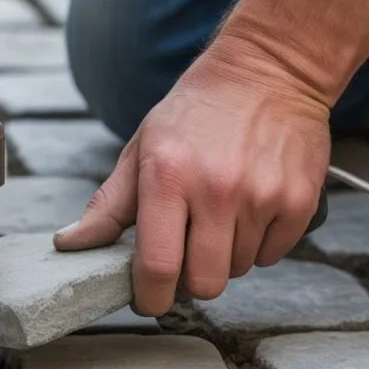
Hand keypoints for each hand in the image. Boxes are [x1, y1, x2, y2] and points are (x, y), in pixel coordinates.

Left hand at [54, 46, 330, 315]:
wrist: (269, 69)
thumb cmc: (196, 112)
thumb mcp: (142, 149)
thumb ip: (108, 205)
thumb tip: (69, 244)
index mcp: (168, 177)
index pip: (158, 266)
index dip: (151, 297)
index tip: (148, 299)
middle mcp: (217, 190)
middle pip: (205, 283)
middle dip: (190, 280)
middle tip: (187, 251)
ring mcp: (262, 196)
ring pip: (238, 270)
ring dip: (225, 256)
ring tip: (221, 214)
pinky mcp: (299, 201)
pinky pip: (273, 255)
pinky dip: (259, 244)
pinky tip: (250, 209)